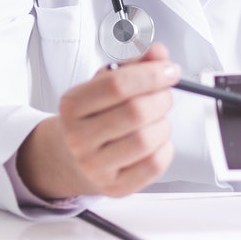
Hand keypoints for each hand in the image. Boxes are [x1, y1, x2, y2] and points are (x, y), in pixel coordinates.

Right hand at [16, 43, 177, 200]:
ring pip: (146, 140)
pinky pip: (153, 166)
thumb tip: (158, 52)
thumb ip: (134, 65)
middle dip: (161, 98)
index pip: (117, 84)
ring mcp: (94, 166)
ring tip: (157, 120)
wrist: (71, 157)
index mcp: (72, 105)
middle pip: (135, 112)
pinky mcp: (114, 187)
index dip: (151, 74)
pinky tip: (157, 142)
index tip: (169, 70)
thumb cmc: (93, 117)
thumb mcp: (105, 84)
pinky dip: (165, 149)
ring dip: (163, 125)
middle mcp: (78, 138)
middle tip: (164, 95)